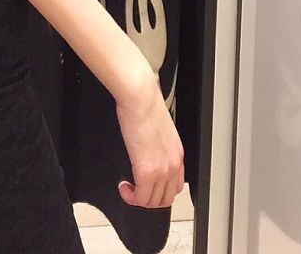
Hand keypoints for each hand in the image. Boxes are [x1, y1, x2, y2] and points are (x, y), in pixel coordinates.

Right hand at [115, 73, 184, 208]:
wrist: (140, 98)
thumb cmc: (145, 104)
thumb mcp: (159, 128)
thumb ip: (158, 143)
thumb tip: (148, 147)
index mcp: (177, 153)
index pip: (175, 185)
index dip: (160, 190)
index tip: (147, 185)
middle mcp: (173, 164)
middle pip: (165, 198)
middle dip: (149, 198)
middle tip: (135, 190)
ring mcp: (162, 171)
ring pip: (153, 202)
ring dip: (139, 199)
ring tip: (128, 188)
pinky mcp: (147, 172)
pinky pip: (140, 198)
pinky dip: (131, 197)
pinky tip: (124, 187)